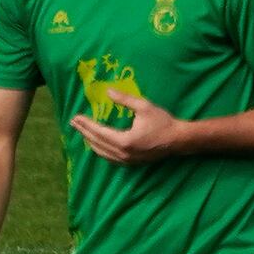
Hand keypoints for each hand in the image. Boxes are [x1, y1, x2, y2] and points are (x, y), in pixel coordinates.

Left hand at [70, 90, 185, 163]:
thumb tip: (108, 91)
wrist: (179, 139)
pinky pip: (110, 158)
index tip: (76, 117)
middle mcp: (123, 153)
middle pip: (97, 143)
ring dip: (91, 142)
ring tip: (83, 132)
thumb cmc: (163, 122)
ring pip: (102, 153)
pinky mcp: (131, 162)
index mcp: (125, 141)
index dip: (86, 124)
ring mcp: (127, 160)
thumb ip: (125, 99)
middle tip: (74, 123)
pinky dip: (100, 150)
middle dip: (84, 132)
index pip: (99, 132)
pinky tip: (97, 144)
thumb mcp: (144, 107)